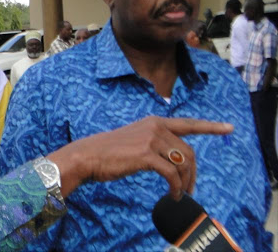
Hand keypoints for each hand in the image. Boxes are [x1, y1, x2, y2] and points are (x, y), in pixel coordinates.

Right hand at [47, 116, 232, 199]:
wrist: (88, 155)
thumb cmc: (109, 152)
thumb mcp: (135, 140)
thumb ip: (155, 142)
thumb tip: (173, 158)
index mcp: (154, 122)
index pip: (188, 123)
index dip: (211, 127)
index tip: (229, 128)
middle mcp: (156, 126)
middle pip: (189, 151)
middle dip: (193, 173)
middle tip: (189, 189)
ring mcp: (151, 139)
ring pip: (182, 163)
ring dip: (185, 183)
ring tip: (180, 194)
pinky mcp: (145, 154)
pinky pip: (171, 174)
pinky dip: (176, 187)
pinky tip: (172, 195)